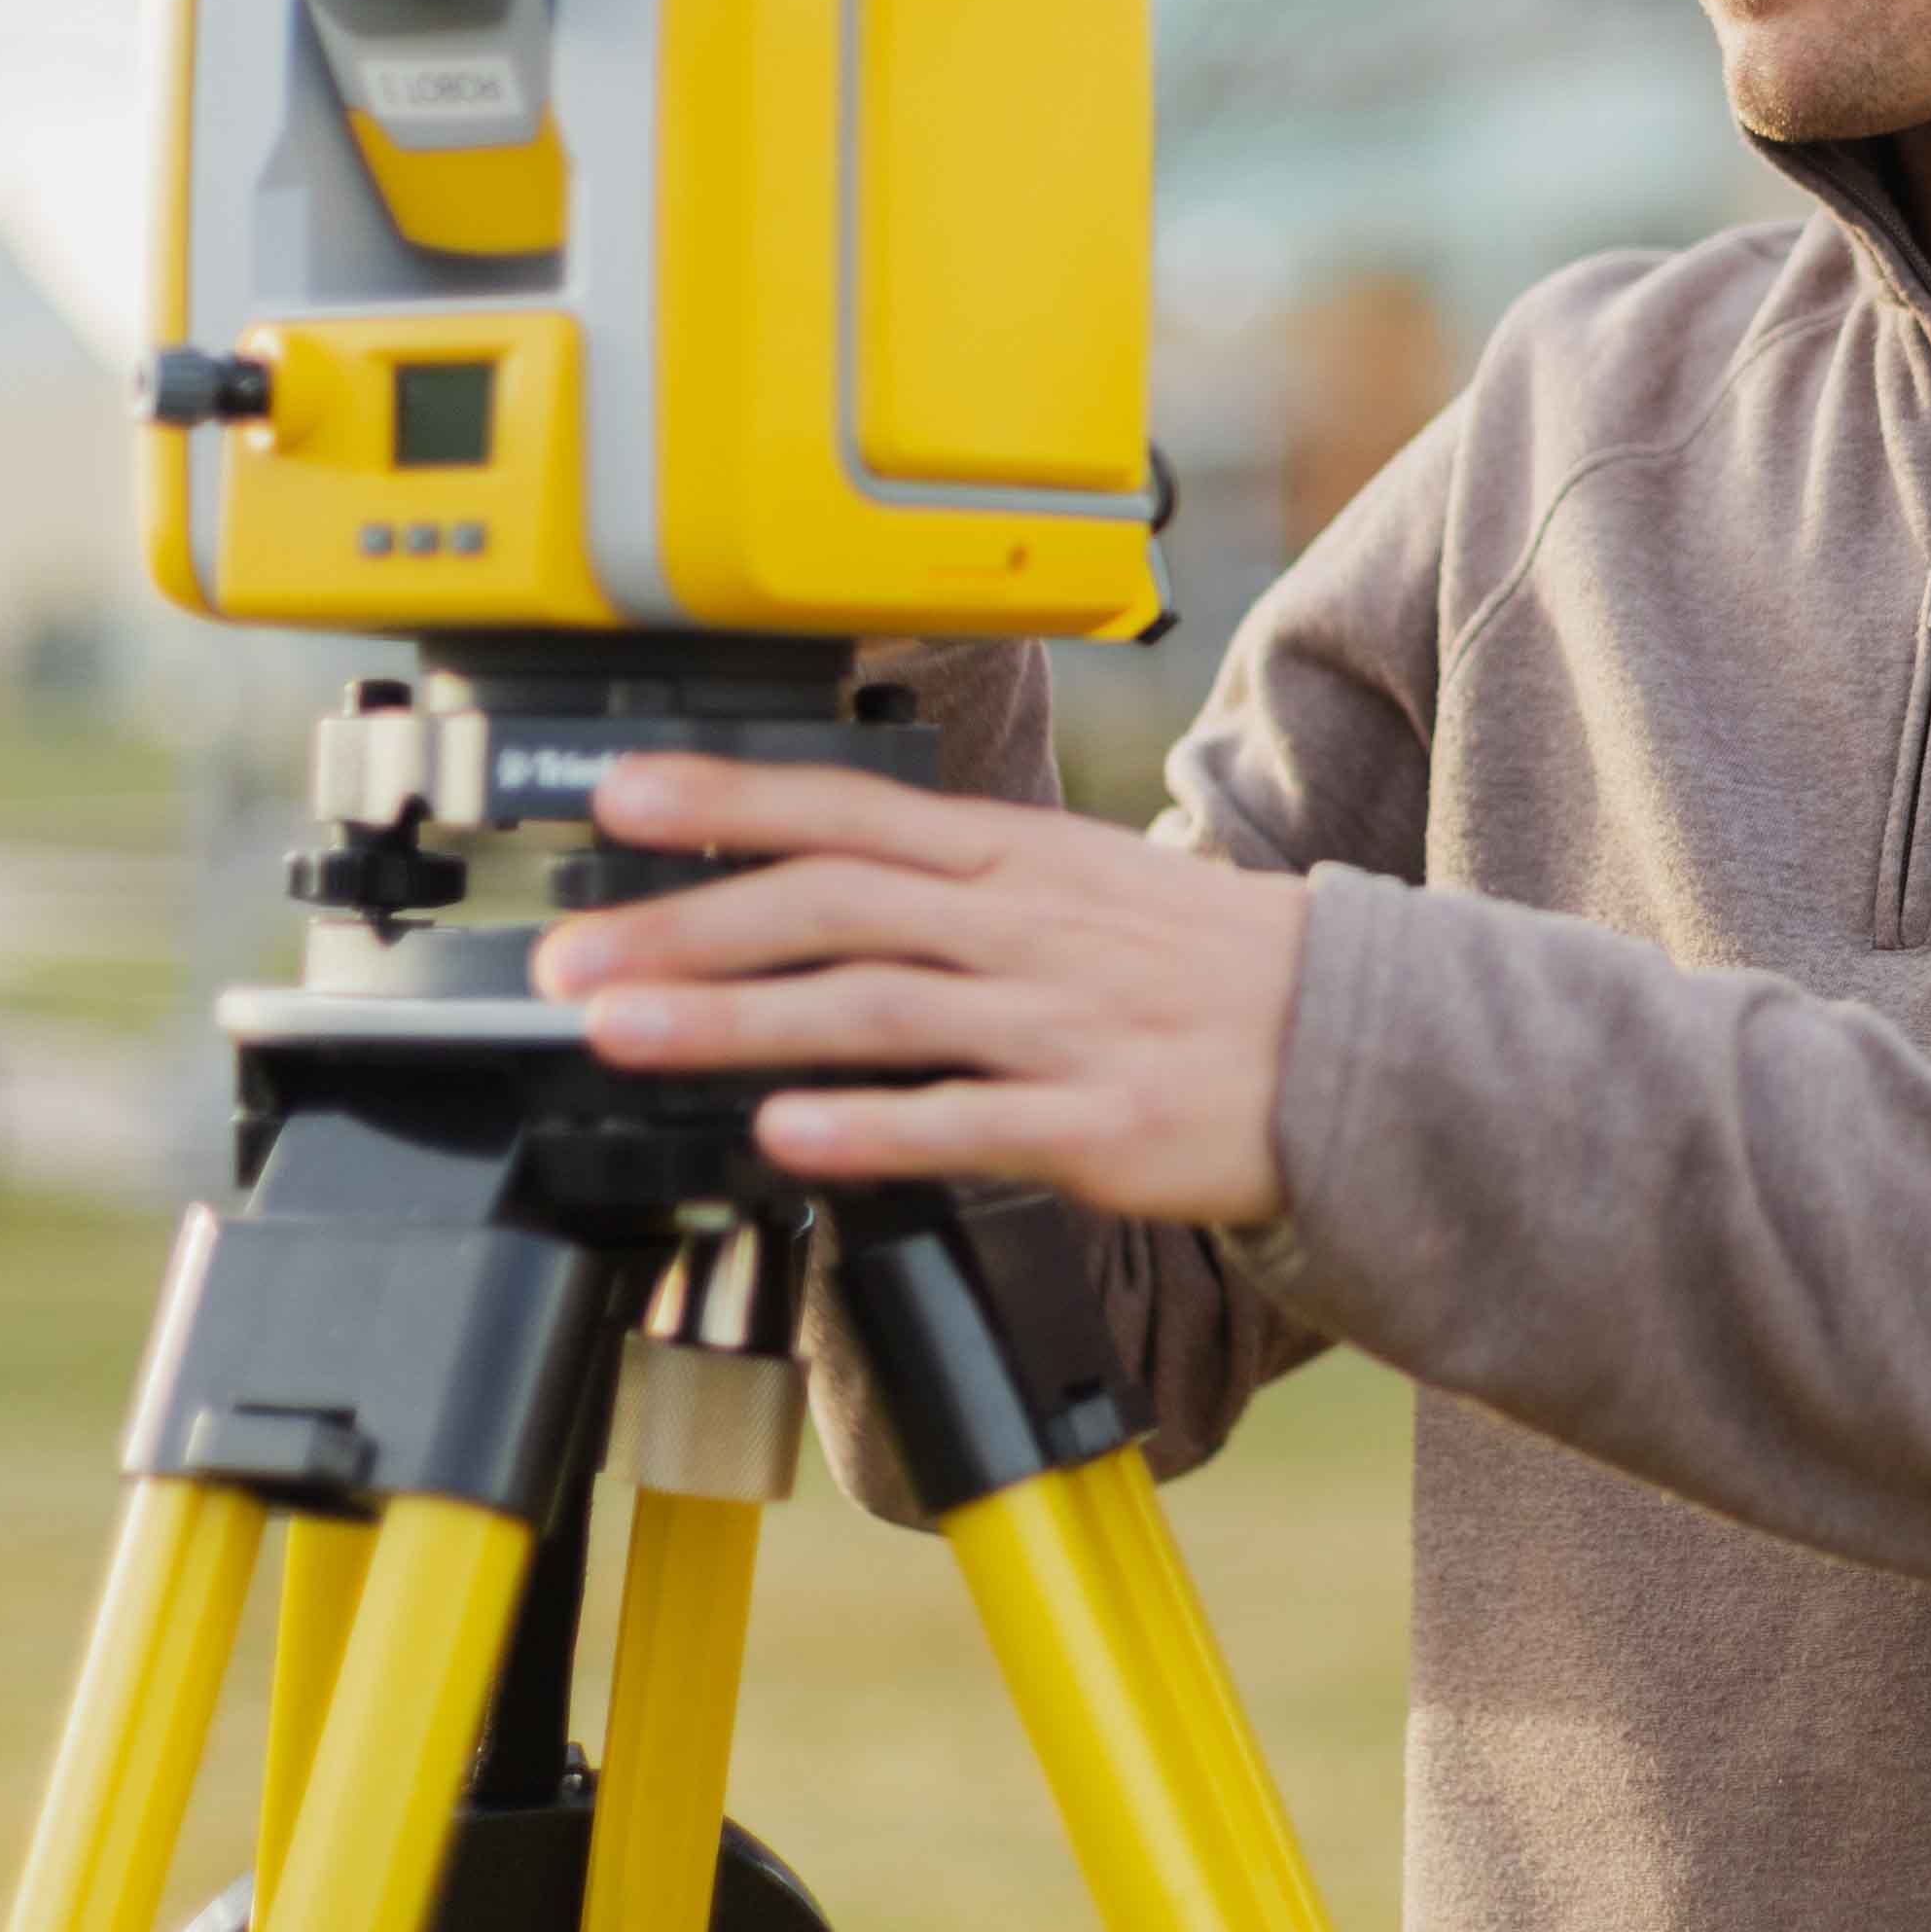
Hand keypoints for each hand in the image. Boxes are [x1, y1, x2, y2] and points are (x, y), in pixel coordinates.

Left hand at [532, 755, 1308, 1224]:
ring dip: (734, 1018)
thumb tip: (811, 894)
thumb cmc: (1205, 970)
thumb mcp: (1082, 887)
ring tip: (623, 1034)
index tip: (618, 797)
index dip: (728, 800)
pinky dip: (869, 1125)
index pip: (850, 809)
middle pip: (833, 905)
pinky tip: (785, 1133)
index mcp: (1018, 859)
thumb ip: (952, 892)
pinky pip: (964, 1120)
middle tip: (569, 960)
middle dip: (687, 924)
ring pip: (873, 1008)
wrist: (1361, 1045)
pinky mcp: (1095, 1122)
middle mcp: (1026, 927)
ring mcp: (1060, 1022)